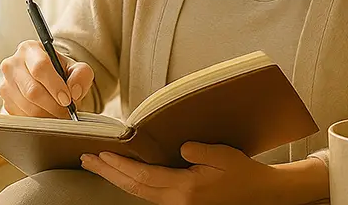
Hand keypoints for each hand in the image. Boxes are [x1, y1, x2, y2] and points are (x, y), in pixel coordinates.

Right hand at [0, 40, 93, 117]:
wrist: (47, 80)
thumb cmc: (60, 72)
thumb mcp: (76, 68)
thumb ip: (81, 74)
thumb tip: (74, 91)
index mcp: (30, 49)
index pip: (40, 67)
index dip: (55, 86)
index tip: (67, 99)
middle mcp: (12, 64)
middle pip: (32, 90)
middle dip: (53, 105)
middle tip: (66, 111)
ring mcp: (6, 84)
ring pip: (27, 106)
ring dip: (46, 114)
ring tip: (59, 113)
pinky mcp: (5, 101)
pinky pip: (21, 116)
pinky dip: (37, 120)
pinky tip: (47, 114)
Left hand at [80, 142, 284, 204]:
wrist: (259, 195)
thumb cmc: (243, 173)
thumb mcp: (223, 156)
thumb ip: (198, 151)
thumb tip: (179, 148)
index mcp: (186, 189)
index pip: (144, 176)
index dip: (120, 166)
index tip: (101, 154)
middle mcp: (177, 201)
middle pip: (134, 188)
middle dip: (108, 173)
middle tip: (87, 159)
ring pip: (139, 193)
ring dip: (116, 178)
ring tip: (98, 165)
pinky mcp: (180, 204)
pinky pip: (149, 194)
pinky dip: (132, 182)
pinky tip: (123, 174)